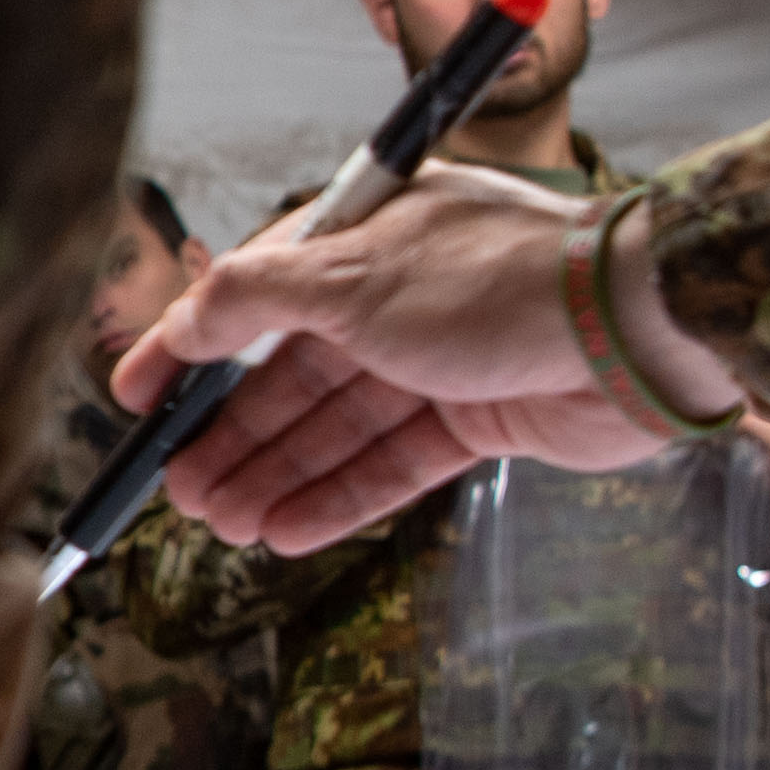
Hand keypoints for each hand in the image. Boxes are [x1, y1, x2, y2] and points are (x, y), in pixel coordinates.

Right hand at [121, 163, 701, 552]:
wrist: (635, 328)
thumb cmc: (497, 279)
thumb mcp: (350, 273)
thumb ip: (255, 297)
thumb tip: (185, 318)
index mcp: (365, 238)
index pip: (254, 297)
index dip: (189, 349)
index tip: (134, 398)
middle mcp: (399, 295)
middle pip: (293, 374)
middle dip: (232, 433)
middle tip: (178, 489)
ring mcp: (442, 360)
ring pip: (338, 426)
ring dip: (276, 473)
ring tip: (220, 523)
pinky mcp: (483, 418)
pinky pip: (394, 464)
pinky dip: (341, 497)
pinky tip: (288, 531)